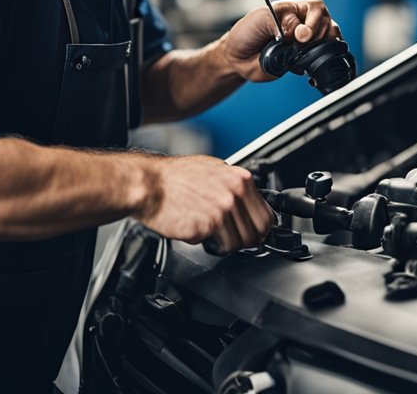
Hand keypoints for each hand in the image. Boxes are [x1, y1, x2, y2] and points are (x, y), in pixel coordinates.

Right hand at [133, 155, 273, 252]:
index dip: (259, 229)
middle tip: (232, 239)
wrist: (149, 185)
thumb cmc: (174, 177)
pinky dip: (206, 243)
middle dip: (245, 241)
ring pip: (237, 243)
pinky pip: (215, 245)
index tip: (252, 233)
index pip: (267, 216)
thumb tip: (248, 202)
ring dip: (225, 244)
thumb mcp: (213, 169)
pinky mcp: (206, 226)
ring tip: (210, 233)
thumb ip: (234, 186)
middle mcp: (234, 194)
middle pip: (257, 233)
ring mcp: (221, 211)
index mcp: (240, 179)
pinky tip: (195, 229)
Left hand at [221, 0, 341, 81]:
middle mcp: (304, 23)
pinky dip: (324, 58)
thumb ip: (283, 21)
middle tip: (298, 43)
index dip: (312, 23)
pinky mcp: (305, 58)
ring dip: (321, 46)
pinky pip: (325, 57)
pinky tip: (311, 62)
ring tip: (302, 52)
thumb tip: (302, 33)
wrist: (238, 57)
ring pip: (330, 38)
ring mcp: (307, 42)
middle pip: (327, 24)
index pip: (317, 9)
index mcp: (295, 9)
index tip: (299, 35)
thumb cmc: (246, 32)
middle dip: (316, 35)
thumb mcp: (261, 18)